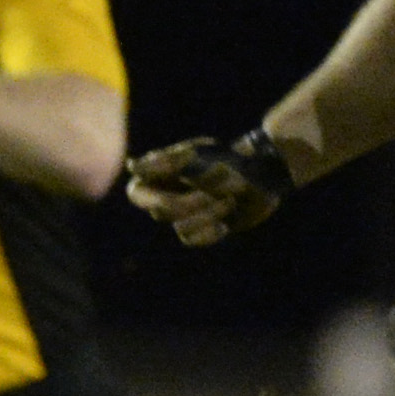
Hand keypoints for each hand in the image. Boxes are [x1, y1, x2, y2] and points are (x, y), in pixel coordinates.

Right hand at [125, 136, 287, 246]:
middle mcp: (167, 196)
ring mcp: (184, 214)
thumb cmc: (228, 158)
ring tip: (230, 199)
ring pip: (180, 227)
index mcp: (160, 176)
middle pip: (160, 211)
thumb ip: (165, 161)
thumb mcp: (197, 155)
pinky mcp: (201, 229)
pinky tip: (226, 223)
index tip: (182, 184)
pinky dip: (210, 231)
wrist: (262, 172)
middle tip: (214, 191)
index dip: (154, 195)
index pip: (136, 193)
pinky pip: (192, 240)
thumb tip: (132, 166)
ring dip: (208, 214)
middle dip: (190, 202)